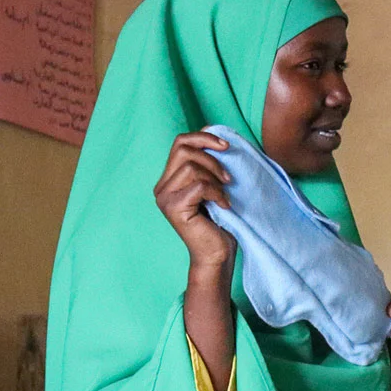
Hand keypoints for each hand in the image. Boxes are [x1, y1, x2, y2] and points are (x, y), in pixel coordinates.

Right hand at [154, 131, 236, 268]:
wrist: (218, 254)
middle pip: (183, 149)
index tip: (227, 145)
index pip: (180, 142)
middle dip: (211, 158)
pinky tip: (224, 206)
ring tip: (225, 195)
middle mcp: (162, 186)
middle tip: (229, 178)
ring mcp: (165, 197)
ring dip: (216, 179)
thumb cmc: (221, 222)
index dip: (203, 137)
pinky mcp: (174, 208)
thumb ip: (209, 166)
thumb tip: (218, 138)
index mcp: (169, 178)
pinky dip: (217, 193)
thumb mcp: (215, 187)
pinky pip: (199, 186)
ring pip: (191, 168)